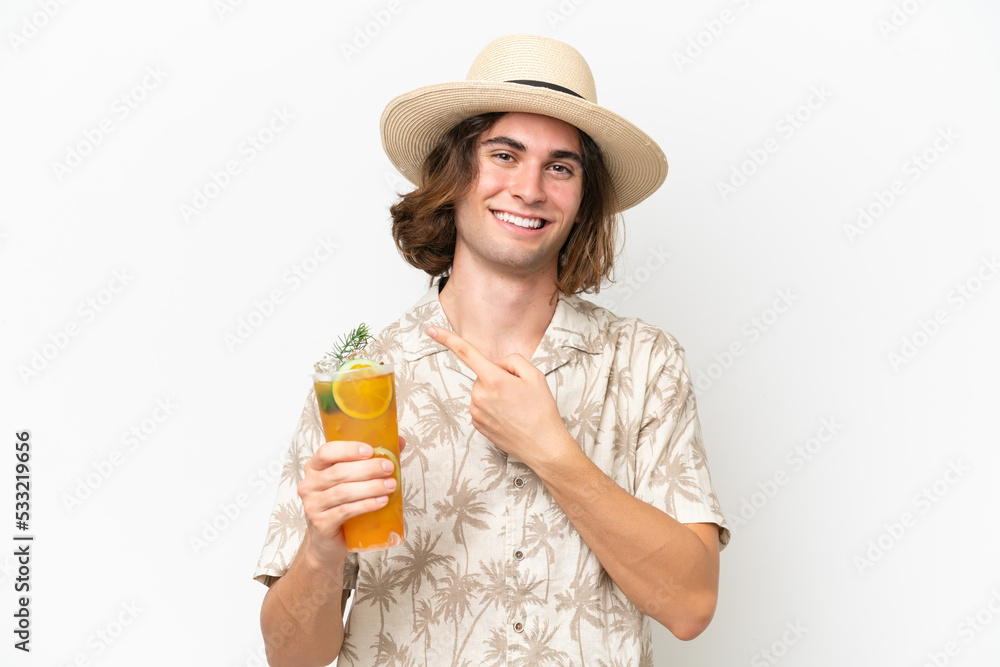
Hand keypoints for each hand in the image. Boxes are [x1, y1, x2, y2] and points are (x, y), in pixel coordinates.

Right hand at [297, 436, 404, 567]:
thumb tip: (400, 442)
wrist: (327, 540)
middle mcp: (309, 484)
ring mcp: (312, 505)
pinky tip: (381, 502)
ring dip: (370, 487)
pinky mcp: (320, 524)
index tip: (370, 451)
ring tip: (390, 486)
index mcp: (315, 468)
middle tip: (389, 468)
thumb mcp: (352, 480)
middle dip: (367, 469)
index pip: (327, 452)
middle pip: (338, 472)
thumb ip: (372, 459)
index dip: (348, 449)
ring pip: (343, 492)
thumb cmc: (341, 504)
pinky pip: (345, 511)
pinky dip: (365, 505)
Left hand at [427, 326, 567, 464]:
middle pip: (484, 375)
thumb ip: (513, 360)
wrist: (542, 446)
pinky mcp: (476, 425)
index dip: (448, 339)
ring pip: (482, 391)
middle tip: (518, 394)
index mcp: (493, 380)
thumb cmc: (541, 411)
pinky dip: (493, 408)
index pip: (466, 353)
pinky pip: (481, 406)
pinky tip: (509, 417)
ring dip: (495, 394)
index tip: (431, 330)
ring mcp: (476, 412)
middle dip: (498, 379)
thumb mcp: (535, 376)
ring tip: (516, 408)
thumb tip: (497, 364)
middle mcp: (479, 395)